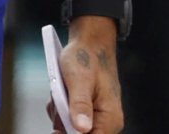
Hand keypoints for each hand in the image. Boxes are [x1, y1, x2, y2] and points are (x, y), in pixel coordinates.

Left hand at [49, 18, 122, 133]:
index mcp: (110, 118)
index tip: (59, 124)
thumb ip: (80, 104)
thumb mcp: (80, 78)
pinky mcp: (86, 113)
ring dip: (59, 114)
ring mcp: (95, 118)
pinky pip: (67, 121)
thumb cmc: (86, 57)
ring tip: (60, 92)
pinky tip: (60, 94)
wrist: (90, 43)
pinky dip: (59, 110)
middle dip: (62, 122)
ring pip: (69, 129)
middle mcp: (106, 123)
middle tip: (58, 101)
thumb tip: (81, 129)